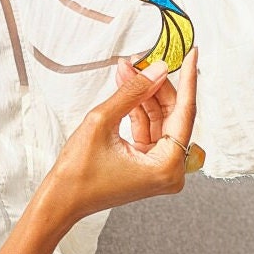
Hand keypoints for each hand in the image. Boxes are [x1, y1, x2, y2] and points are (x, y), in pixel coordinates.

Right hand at [41, 51, 201, 228]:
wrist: (61, 200)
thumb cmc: (78, 172)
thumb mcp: (103, 121)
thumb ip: (133, 92)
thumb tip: (157, 69)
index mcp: (167, 167)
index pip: (185, 113)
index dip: (188, 79)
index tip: (192, 54)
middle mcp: (171, 171)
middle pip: (173, 116)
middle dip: (156, 85)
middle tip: (142, 59)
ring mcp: (161, 170)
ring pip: (161, 121)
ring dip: (145, 95)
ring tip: (128, 70)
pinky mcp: (150, 166)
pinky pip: (151, 131)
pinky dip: (140, 111)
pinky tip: (128, 89)